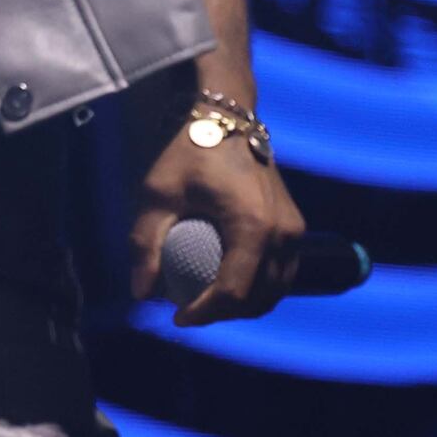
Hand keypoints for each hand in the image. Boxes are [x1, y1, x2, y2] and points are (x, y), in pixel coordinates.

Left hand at [128, 102, 310, 327]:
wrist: (229, 118)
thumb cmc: (191, 151)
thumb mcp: (158, 194)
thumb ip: (146, 243)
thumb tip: (141, 294)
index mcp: (253, 226)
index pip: (232, 291)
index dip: (204, 314)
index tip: (176, 318)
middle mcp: (283, 233)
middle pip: (257, 298)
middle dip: (222, 314)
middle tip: (188, 312)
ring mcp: (294, 231)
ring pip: (275, 291)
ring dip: (243, 306)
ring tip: (207, 303)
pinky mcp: (295, 226)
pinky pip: (282, 274)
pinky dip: (259, 289)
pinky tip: (229, 287)